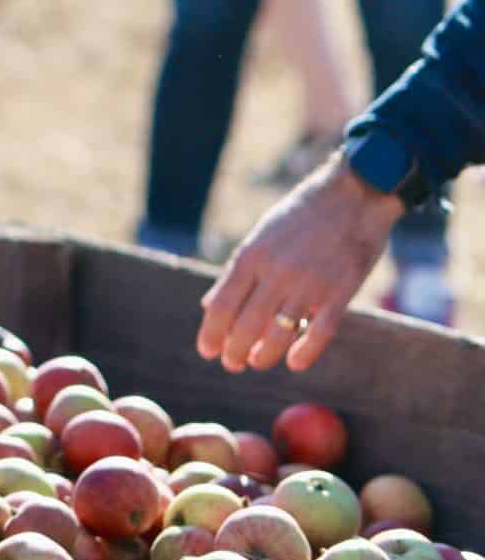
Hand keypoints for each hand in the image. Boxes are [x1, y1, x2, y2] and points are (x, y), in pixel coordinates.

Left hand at [195, 154, 400, 372]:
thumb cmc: (300, 216)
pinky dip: (305, 352)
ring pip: (279, 333)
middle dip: (234, 350)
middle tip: (231, 363)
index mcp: (251, 256)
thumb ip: (237, 272)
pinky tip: (294, 363)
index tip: (207, 350)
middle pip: (246, 324)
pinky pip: (320, 332)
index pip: (221, 305)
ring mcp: (310, 284)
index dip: (211, 333)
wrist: (353, 196)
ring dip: (263, 355)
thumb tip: (209, 305)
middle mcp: (276, 272)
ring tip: (256, 362)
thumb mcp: (260, 237)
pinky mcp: (341, 292)